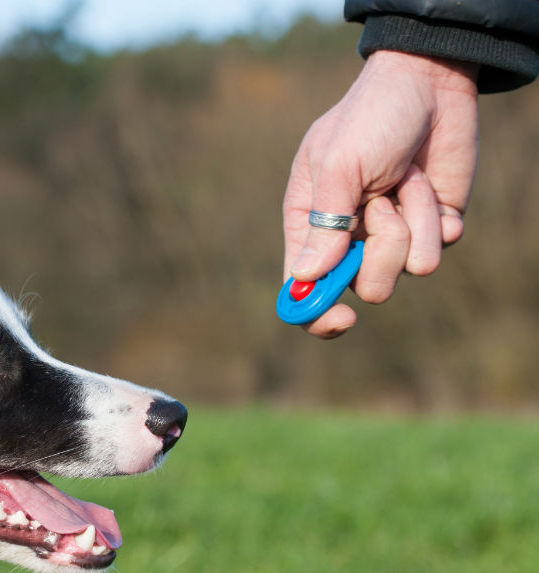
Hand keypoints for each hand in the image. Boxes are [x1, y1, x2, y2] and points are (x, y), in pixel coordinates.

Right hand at [282, 51, 479, 337]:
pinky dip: (437, 216)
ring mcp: (392, 235)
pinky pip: (439, 248)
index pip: (303, 288)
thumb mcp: (338, 165)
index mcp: (309, 225)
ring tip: (407, 179)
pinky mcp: (431, 227)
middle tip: (381, 206)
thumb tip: (304, 277)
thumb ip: (324, 224)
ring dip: (413, 221)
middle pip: (364, 286)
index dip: (316, 312)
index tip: (341, 319)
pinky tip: (428, 182)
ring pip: (407, 269)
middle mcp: (348, 239)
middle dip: (380, 250)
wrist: (429, 83)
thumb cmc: (369, 118)